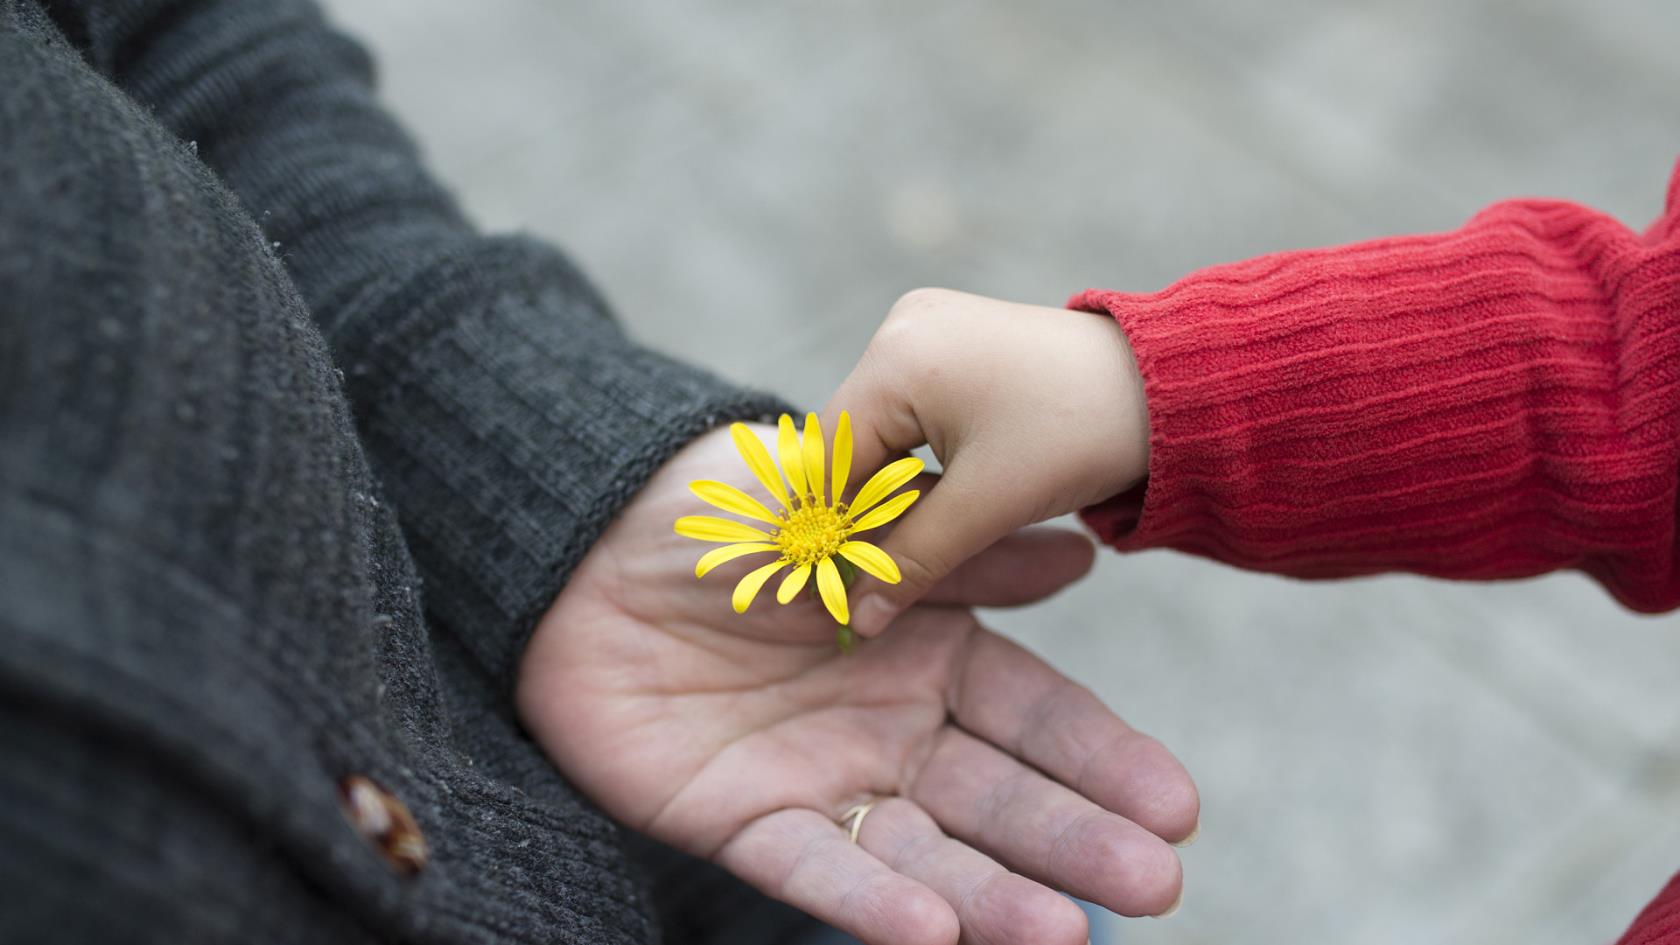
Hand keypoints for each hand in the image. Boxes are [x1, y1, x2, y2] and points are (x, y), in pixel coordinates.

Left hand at [519, 426, 1195, 944]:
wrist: (589, 548)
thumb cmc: (731, 520)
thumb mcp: (852, 517)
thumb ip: (960, 549)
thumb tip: (1081, 559)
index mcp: (929, 654)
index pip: (1035, 717)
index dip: (1102, 759)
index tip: (1177, 804)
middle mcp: (891, 730)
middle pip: (997, 797)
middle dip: (1073, 840)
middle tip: (1156, 884)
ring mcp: (822, 781)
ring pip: (920, 851)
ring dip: (990, 895)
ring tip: (1064, 935)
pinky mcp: (742, 821)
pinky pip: (811, 865)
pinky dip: (866, 901)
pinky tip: (931, 935)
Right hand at [822, 289, 1149, 635]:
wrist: (1170, 386)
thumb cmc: (1079, 436)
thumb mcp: (987, 507)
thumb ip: (912, 562)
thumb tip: (857, 619)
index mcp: (897, 359)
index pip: (829, 456)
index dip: (830, 524)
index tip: (834, 583)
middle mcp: (900, 328)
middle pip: (850, 438)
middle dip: (859, 505)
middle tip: (866, 573)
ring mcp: (925, 325)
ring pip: (879, 427)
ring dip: (889, 483)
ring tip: (904, 539)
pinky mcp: (951, 337)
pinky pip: (908, 407)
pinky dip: (914, 455)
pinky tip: (934, 494)